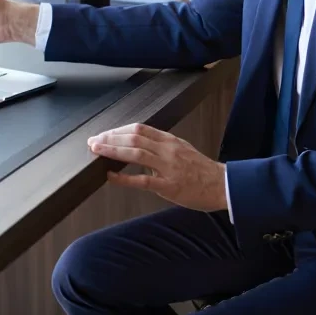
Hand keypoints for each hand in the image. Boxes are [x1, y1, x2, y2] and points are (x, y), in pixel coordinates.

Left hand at [87, 123, 226, 211]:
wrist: (223, 185)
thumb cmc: (201, 170)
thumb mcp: (182, 149)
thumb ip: (160, 147)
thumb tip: (136, 146)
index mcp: (170, 140)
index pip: (139, 128)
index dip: (118, 130)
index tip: (103, 134)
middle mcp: (168, 150)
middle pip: (134, 137)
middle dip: (110, 138)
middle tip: (92, 141)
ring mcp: (168, 167)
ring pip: (136, 153)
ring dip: (113, 150)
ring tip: (96, 151)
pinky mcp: (169, 186)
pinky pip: (143, 180)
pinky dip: (124, 178)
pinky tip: (110, 176)